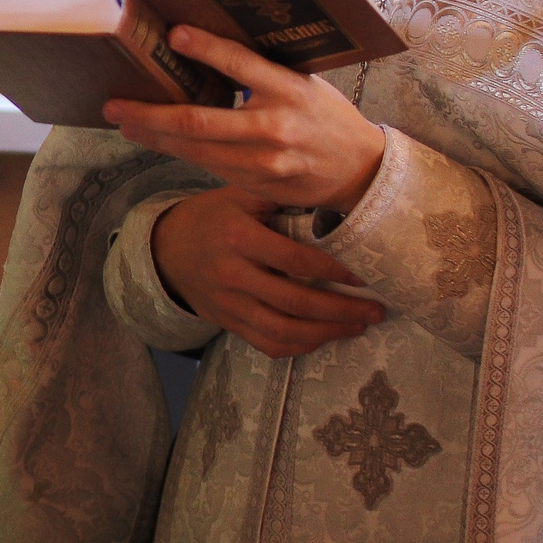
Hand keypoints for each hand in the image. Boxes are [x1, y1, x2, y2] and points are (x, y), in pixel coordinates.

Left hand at [104, 25, 386, 211]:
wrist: (360, 171)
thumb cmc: (325, 116)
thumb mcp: (304, 83)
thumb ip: (263, 72)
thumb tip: (207, 47)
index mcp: (290, 89)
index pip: (242, 63)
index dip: (206, 48)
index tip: (173, 34)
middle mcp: (275, 126)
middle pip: (200, 121)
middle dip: (150, 114)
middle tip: (115, 105)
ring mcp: (265, 161)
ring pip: (196, 150)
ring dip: (154, 137)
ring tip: (125, 123)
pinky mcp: (257, 184)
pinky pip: (209, 167)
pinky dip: (179, 153)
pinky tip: (156, 141)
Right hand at [150, 188, 385, 357]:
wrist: (166, 250)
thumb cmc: (213, 217)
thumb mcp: (239, 195)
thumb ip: (279, 198)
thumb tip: (331, 201)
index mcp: (239, 238)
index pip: (295, 260)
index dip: (334, 270)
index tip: (364, 276)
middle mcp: (233, 275)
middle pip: (295, 302)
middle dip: (342, 310)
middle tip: (376, 311)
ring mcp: (229, 305)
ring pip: (284, 331)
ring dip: (327, 333)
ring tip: (358, 327)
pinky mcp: (228, 323)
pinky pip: (268, 344)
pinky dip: (300, 347)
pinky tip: (324, 338)